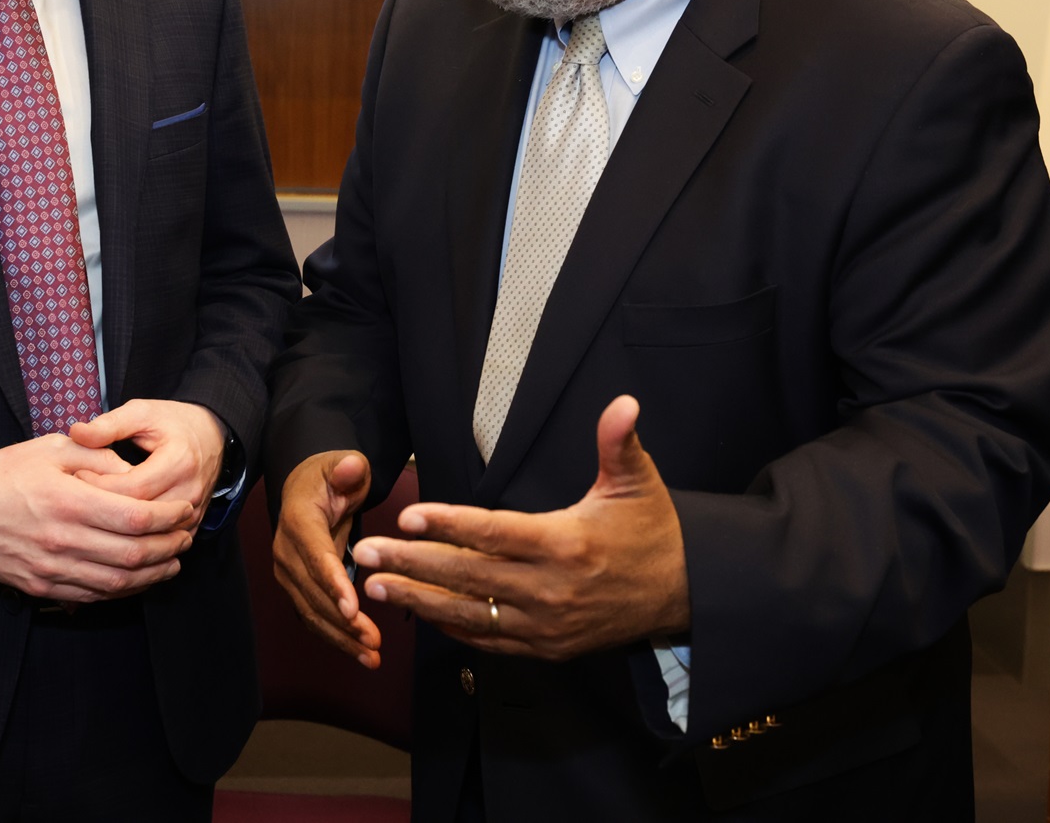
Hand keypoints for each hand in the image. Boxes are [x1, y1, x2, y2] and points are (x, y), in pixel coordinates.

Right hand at [0, 435, 196, 602]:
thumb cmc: (3, 474)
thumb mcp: (51, 449)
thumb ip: (98, 456)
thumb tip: (134, 473)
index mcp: (67, 501)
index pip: (134, 516)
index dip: (168, 517)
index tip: (184, 510)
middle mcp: (62, 540)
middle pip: (132, 554)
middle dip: (168, 546)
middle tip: (187, 536)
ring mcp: (51, 569)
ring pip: (116, 582)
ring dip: (153, 574)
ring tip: (174, 560)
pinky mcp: (41, 587)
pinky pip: (92, 596)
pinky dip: (123, 590)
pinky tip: (139, 578)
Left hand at [68, 399, 226, 525]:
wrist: (211, 436)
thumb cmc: (173, 423)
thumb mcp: (142, 413)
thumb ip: (110, 425)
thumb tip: (77, 433)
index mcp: (179, 462)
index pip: (132, 488)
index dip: (100, 485)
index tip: (78, 475)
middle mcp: (190, 492)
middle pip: (139, 516)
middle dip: (105, 509)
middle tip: (77, 497)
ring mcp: (193, 512)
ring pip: (148, 535)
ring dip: (118, 527)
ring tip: (92, 511)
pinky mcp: (191, 526)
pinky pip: (159, 543)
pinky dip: (135, 538)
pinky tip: (113, 526)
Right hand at [273, 449, 382, 668]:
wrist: (306, 490)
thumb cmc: (330, 478)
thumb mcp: (343, 465)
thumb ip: (349, 467)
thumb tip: (352, 466)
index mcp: (298, 521)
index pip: (316, 556)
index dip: (333, 584)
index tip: (353, 609)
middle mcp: (286, 551)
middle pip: (313, 592)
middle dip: (342, 620)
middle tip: (373, 640)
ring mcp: (288, 573)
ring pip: (311, 611)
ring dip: (340, 637)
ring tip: (371, 656)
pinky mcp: (296, 588)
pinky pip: (313, 616)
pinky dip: (335, 637)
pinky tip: (360, 654)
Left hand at [352, 395, 687, 660]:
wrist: (684, 596)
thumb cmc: (655, 533)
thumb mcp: (638, 483)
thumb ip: (619, 443)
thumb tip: (623, 402)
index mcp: (566, 544)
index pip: (495, 533)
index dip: (449, 525)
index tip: (409, 516)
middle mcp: (550, 589)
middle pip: (468, 577)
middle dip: (412, 566)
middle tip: (365, 553)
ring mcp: (546, 625)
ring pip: (470, 615)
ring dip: (418, 602)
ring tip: (373, 587)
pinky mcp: (547, 648)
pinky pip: (490, 641)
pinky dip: (452, 627)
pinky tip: (419, 613)